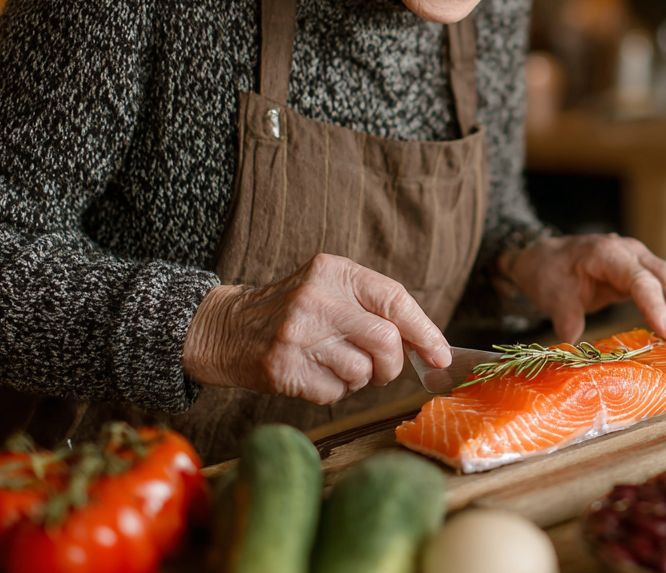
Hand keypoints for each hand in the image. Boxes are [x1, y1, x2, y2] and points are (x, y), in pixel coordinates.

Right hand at [182, 253, 450, 403]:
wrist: (225, 328)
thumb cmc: (293, 312)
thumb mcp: (330, 290)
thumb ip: (374, 309)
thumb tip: (430, 348)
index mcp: (334, 272)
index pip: (395, 299)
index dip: (425, 331)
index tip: (441, 356)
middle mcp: (317, 299)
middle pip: (386, 342)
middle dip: (392, 366)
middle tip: (381, 370)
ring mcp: (298, 334)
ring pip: (362, 372)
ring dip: (359, 380)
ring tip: (336, 366)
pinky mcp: (283, 368)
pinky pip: (335, 393)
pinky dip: (333, 392)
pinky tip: (312, 375)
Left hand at [500, 235, 665, 343]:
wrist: (547, 256)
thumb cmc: (549, 271)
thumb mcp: (550, 290)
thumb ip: (564, 313)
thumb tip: (572, 340)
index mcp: (609, 253)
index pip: (640, 279)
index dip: (657, 305)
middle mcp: (633, 253)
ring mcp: (645, 262)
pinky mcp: (651, 275)